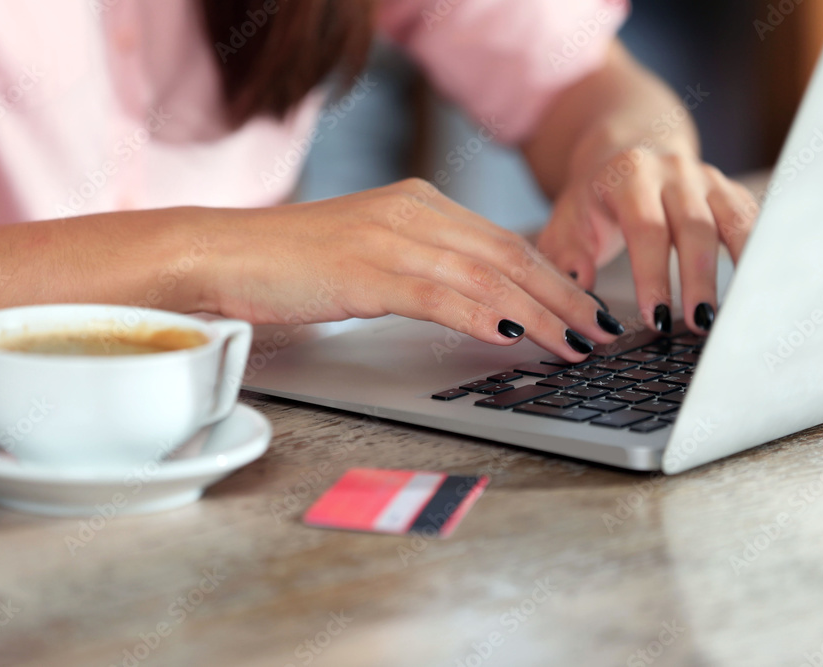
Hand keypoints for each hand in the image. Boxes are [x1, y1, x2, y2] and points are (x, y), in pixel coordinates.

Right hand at [190, 179, 626, 361]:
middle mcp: (413, 213)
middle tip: (600, 331)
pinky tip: (510, 338)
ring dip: (538, 314)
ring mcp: (389, 239)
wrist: (222, 252)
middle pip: (508, 256)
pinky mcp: (365, 271)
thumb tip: (472, 306)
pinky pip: (437, 294)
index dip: (552, 277)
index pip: (503, 242)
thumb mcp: (369, 257)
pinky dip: (480, 316)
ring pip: (485, 276)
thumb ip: (420, 270)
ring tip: (574, 346)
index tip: (583, 308)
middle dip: (563, 296)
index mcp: (417, 206)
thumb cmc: (290, 263)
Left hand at [536, 148, 758, 333]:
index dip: (653, 274)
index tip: (656, 316)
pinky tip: (760, 288)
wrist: (622, 150)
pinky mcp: (728, 190)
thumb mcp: (567, 220)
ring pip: (733, 221)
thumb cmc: (593, 196)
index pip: (646, 228)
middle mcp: (673, 172)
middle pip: (695, 227)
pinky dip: (759, 253)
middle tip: (698, 323)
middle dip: (698, 279)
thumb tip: (581, 281)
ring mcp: (707, 178)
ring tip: (735, 313)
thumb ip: (568, 253)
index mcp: (630, 176)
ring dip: (739, 268)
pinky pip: (751, 220)